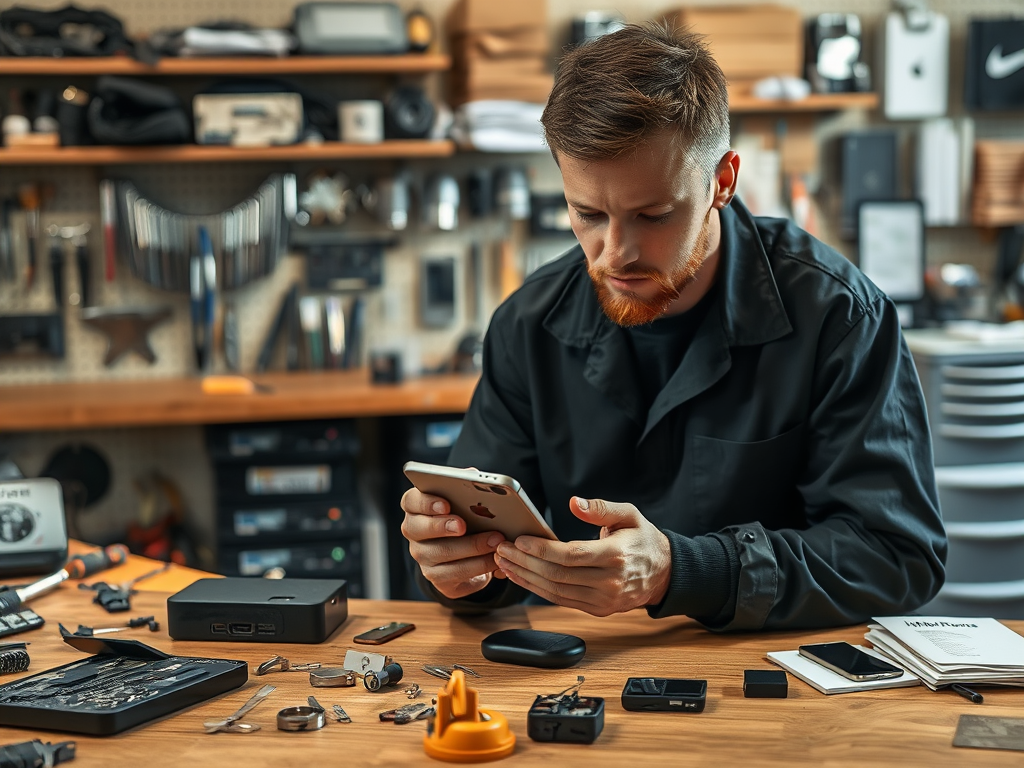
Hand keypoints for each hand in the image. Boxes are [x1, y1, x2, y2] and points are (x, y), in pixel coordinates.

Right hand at [400, 487, 506, 599]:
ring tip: (495, 540)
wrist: (468, 557)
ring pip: (441, 552)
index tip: (445, 504)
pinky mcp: (435, 576)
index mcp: (417, 508)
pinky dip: (479, 565)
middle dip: (443, 526)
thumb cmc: (467, 520)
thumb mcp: (466, 503)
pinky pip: (455, 573)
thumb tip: (471, 474)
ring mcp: (422, 555)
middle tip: (463, 525)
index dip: (426, 503)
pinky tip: (495, 558)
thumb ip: (465, 487)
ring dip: (471, 546)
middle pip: (418, 528)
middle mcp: (414, 531)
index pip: (411, 502)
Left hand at [493, 496, 671, 615]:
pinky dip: (538, 589)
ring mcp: (604, 599)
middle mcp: (610, 582)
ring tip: (505, 562)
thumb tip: (574, 503)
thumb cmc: (643, 539)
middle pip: (558, 575)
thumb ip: (601, 509)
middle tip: (502, 549)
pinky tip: (522, 577)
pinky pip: (561, 600)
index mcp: (617, 556)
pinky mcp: (598, 609)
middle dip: (525, 562)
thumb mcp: (629, 514)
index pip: (572, 556)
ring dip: (526, 577)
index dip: (542, 549)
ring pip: (556, 591)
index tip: (520, 540)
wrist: (665, 573)